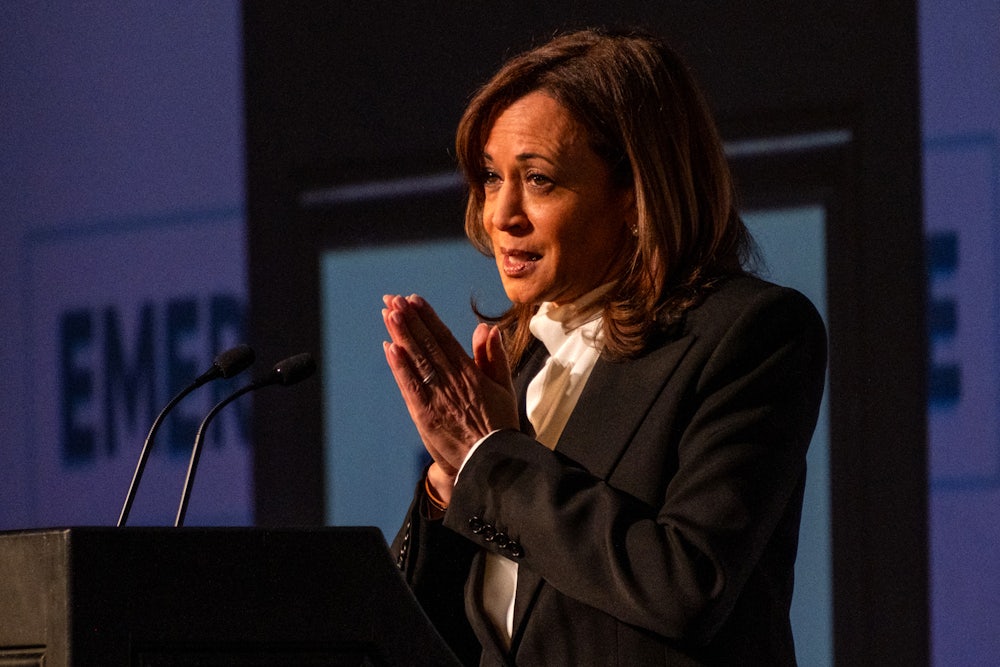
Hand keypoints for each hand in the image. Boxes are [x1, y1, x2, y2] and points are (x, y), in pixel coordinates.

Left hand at [382, 294, 517, 486]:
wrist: (493, 463)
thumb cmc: (499, 425)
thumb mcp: (504, 387)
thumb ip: (494, 357)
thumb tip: (487, 329)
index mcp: (471, 373)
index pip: (445, 339)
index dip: (428, 318)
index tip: (414, 300)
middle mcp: (452, 381)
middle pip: (427, 345)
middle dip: (410, 320)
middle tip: (394, 300)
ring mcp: (438, 397)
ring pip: (417, 360)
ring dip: (402, 336)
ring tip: (388, 314)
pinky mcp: (426, 415)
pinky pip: (411, 386)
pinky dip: (400, 367)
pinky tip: (390, 348)